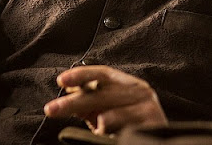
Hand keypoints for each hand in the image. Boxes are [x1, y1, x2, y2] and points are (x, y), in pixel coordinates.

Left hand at [44, 65, 166, 134]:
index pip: (102, 74)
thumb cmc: (131, 125)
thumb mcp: (107, 110)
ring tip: (97, 130)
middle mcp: (140, 91)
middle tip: (51, 109)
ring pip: (111, 115)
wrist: (160, 141)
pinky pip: (125, 130)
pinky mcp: (154, 125)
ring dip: (98, 124)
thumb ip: (90, 102)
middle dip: (73, 102)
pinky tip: (107, 133)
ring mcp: (149, 108)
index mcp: (128, 83)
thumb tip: (68, 91)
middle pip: (100, 93)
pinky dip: (113, 133)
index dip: (81, 75)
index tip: (60, 80)